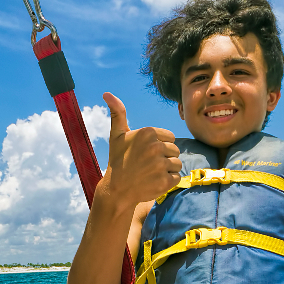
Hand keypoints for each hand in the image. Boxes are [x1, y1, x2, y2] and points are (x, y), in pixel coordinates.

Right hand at [103, 92, 181, 206]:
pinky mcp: (165, 180)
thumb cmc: (118, 160)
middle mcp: (155, 146)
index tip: (145, 153)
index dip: (160, 146)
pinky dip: (168, 182)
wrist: (116, 190)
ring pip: (177, 164)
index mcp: (147, 132)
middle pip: (175, 150)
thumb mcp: (116, 135)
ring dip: (167, 170)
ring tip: (151, 173)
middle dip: (164, 157)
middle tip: (148, 165)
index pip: (170, 137)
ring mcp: (160, 164)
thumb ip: (117, 113)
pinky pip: (177, 178)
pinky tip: (154, 182)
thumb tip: (107, 93)